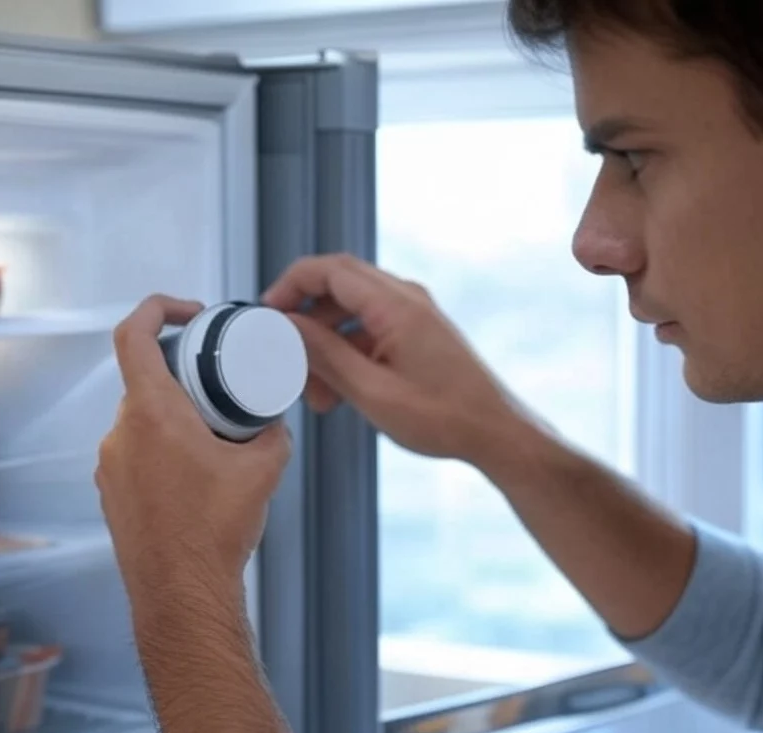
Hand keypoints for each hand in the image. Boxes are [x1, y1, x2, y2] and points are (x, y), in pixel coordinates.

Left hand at [95, 294, 291, 597]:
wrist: (182, 593)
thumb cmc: (217, 528)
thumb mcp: (266, 468)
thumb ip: (273, 433)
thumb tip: (274, 424)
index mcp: (152, 413)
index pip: (133, 335)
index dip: (157, 308)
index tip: (189, 313)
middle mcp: (121, 433)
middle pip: (145, 379)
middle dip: (185, 378)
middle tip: (221, 390)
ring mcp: (110, 465)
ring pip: (142, 419)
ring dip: (176, 418)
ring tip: (214, 440)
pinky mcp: (112, 493)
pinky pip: (137, 452)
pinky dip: (164, 449)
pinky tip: (196, 476)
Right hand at [261, 254, 527, 462]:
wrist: (495, 432)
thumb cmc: (444, 417)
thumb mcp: (370, 391)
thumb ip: (324, 354)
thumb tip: (287, 327)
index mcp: (396, 305)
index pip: (329, 270)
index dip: (290, 286)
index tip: (266, 312)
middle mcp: (407, 299)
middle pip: (338, 287)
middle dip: (306, 321)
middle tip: (285, 355)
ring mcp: (416, 314)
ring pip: (352, 312)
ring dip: (326, 345)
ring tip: (315, 393)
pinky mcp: (420, 332)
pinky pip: (372, 329)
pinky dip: (349, 353)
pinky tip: (339, 392)